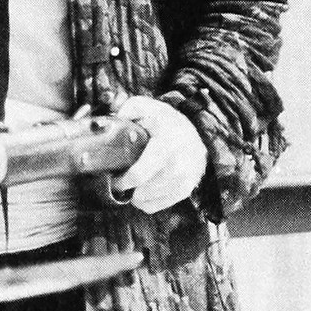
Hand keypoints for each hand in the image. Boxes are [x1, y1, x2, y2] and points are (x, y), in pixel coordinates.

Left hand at [111, 95, 206, 213]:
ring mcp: (184, 178)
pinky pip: (163, 204)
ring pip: (152, 199)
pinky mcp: (186, 188)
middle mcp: (178, 163)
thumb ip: (128, 109)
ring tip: (130, 188)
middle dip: (128, 190)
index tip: (114, 180)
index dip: (123, 181)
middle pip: (145, 190)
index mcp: (165, 143)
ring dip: (137, 197)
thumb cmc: (163, 120)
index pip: (141, 173)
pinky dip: (150, 203)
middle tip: (119, 184)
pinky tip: (141, 194)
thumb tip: (113, 122)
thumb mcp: (146, 106)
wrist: (196, 132)